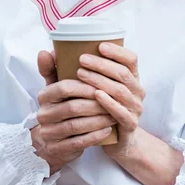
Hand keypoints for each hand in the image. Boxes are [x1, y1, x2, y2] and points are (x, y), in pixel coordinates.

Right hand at [32, 50, 116, 173]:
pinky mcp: (58, 150)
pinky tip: (108, 129)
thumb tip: (45, 51)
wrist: (53, 141)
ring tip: (114, 114)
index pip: (63, 87)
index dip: (84, 86)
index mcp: (44, 96)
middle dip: (95, 104)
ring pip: (78, 125)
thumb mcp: (55, 88)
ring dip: (98, 119)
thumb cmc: (60, 107)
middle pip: (73, 107)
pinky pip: (80, 142)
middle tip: (113, 100)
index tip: (101, 85)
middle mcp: (44, 115)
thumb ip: (52, 69)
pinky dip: (96, 135)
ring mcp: (50, 134)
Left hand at [76, 43, 144, 159]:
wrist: (115, 139)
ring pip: (120, 90)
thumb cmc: (100, 106)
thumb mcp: (91, 85)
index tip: (99, 46)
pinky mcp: (131, 124)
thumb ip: (73, 69)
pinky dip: (109, 102)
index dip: (117, 51)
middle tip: (82, 59)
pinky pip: (121, 112)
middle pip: (123, 73)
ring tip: (82, 74)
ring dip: (100, 80)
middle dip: (101, 64)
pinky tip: (96, 95)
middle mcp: (137, 90)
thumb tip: (48, 52)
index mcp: (131, 77)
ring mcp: (135, 107)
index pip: (130, 59)